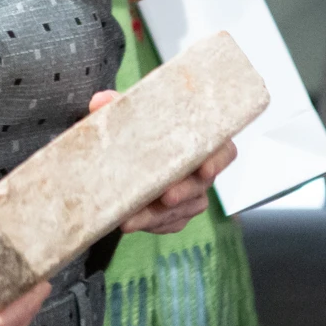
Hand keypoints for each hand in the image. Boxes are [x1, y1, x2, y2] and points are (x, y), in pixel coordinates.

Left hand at [87, 91, 234, 233]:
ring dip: (158, 214)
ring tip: (132, 217)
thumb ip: (117, 107)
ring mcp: (191, 195)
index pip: (224, 151)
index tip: (204, 169)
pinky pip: (170, 223)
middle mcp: (200, 170)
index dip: (218, 161)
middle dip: (183, 192)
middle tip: (165, 197)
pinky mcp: (177, 214)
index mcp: (198, 140)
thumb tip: (101, 101)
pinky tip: (132, 222)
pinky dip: (151, 224)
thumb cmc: (139, 129)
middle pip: (201, 184)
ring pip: (184, 209)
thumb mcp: (128, 114)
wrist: (125, 153)